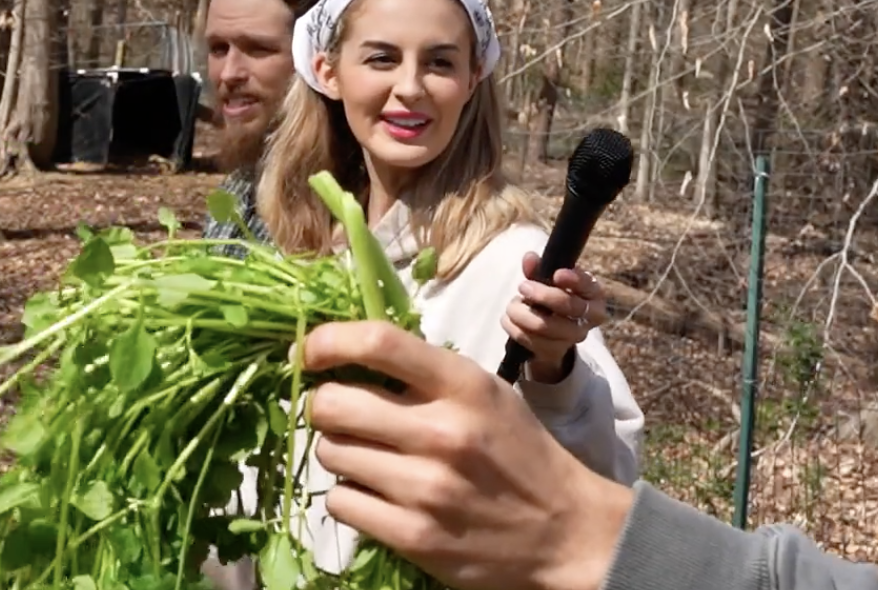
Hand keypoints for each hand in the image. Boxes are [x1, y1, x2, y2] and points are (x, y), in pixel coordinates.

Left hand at [302, 320, 632, 589]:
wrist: (568, 533)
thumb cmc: (519, 453)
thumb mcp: (485, 394)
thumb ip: (424, 373)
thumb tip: (344, 355)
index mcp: (463, 386)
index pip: (377, 342)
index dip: (326, 342)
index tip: (309, 352)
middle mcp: (442, 432)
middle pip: (332, 403)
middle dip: (324, 405)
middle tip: (340, 414)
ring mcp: (426, 488)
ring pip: (329, 452)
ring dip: (339, 452)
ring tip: (369, 457)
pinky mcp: (414, 536)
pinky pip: (339, 502)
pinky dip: (348, 496)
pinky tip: (374, 494)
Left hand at [501, 253, 607, 383]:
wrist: (552, 333)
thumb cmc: (553, 297)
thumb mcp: (548, 281)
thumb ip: (538, 269)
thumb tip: (529, 258)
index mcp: (593, 294)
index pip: (588, 286)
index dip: (574, 280)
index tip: (557, 274)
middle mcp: (590, 317)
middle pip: (569, 306)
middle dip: (542, 295)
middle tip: (522, 286)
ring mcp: (574, 337)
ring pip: (545, 326)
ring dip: (521, 313)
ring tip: (511, 306)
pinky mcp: (556, 351)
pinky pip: (531, 341)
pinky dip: (514, 328)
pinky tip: (508, 320)